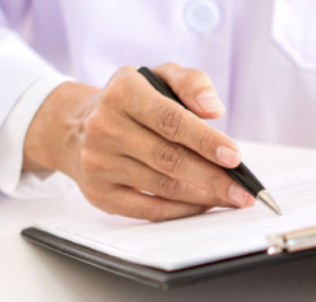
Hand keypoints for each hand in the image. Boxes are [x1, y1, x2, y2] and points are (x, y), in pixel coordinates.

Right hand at [23, 64, 255, 219]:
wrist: (73, 126)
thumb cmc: (129, 103)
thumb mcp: (158, 77)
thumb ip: (191, 83)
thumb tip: (214, 109)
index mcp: (123, 93)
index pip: (171, 121)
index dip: (206, 141)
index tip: (235, 157)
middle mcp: (105, 128)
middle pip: (169, 159)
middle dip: (213, 178)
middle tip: (242, 190)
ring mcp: (99, 164)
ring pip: (163, 187)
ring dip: (203, 196)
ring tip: (229, 197)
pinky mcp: (99, 194)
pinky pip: (148, 210)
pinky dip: (181, 210)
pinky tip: (202, 205)